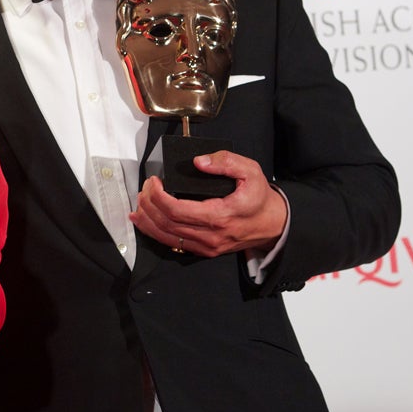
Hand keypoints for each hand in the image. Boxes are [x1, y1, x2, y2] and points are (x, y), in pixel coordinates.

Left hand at [129, 150, 287, 257]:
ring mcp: (207, 245)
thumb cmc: (260, 198)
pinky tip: (144, 221)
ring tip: (138, 203)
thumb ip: (226, 161)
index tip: (153, 182)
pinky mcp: (204, 250)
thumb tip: (200, 161)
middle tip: (144, 188)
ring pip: (166, 237)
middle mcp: (210, 235)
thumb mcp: (250, 171)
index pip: (176, 210)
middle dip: (148, 204)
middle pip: (166, 223)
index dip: (158, 196)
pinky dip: (154, 232)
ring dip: (147, 220)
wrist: (274, 225)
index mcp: (220, 215)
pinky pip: (173, 245)